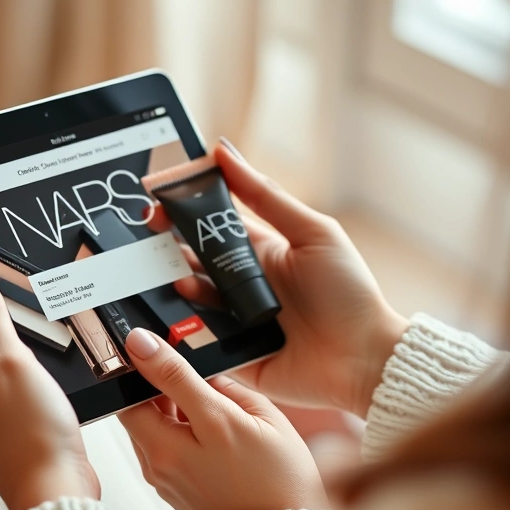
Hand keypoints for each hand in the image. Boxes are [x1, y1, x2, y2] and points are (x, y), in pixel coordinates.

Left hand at [0, 262, 99, 509]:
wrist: (58, 492)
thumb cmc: (33, 437)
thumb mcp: (12, 362)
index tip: (17, 280)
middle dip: (16, 330)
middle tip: (43, 332)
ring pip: (6, 365)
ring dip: (30, 356)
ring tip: (49, 367)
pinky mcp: (12, 428)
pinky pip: (20, 388)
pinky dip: (38, 379)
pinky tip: (54, 386)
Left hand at [118, 328, 325, 509]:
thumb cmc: (281, 482)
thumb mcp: (265, 420)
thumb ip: (228, 387)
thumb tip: (202, 369)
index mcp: (202, 432)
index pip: (162, 380)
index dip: (150, 352)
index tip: (141, 338)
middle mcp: (171, 456)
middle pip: (136, 405)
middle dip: (147, 382)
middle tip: (166, 367)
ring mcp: (162, 476)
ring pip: (140, 426)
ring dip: (154, 406)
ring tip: (187, 397)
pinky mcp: (163, 489)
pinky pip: (151, 446)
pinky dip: (162, 429)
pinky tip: (192, 425)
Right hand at [146, 140, 408, 416]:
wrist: (364, 359)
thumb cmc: (348, 293)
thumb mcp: (313, 233)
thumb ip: (266, 196)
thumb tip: (223, 151)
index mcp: (262, 252)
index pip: (212, 227)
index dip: (181, 213)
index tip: (155, 201)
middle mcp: (245, 286)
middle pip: (194, 263)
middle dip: (167, 250)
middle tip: (145, 240)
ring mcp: (237, 322)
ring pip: (191, 302)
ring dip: (175, 289)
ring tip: (170, 279)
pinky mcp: (233, 356)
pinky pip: (198, 343)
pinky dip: (181, 333)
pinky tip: (171, 320)